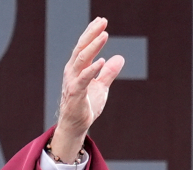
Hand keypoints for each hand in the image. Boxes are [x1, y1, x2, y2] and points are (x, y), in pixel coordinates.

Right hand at [50, 17, 124, 162]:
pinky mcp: (75, 94)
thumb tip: (119, 58)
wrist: (77, 125)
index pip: (84, 46)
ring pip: (81, 59)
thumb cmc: (86, 105)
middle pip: (81, 48)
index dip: (92, 33)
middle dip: (92, 34)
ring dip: (93, 47)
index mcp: (78, 68)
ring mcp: (72, 81)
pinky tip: (101, 61)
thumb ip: (108, 72)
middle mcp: (72, 71)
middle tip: (102, 21)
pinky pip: (83, 79)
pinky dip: (91, 69)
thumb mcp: (102, 86)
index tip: (102, 21)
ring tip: (104, 35)